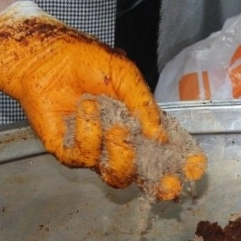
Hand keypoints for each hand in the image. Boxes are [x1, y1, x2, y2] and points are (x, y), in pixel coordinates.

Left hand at [0, 2, 204, 198]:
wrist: (44, 56)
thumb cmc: (84, 60)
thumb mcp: (124, 75)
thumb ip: (143, 104)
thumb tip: (161, 136)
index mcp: (138, 125)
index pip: (165, 152)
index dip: (182, 164)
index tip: (196, 168)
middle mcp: (118, 143)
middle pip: (143, 177)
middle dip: (160, 184)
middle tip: (170, 184)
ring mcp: (94, 151)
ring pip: (116, 174)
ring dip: (120, 151)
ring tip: (115, 125)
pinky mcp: (67, 151)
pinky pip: (84, 157)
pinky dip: (88, 133)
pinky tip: (85, 109)